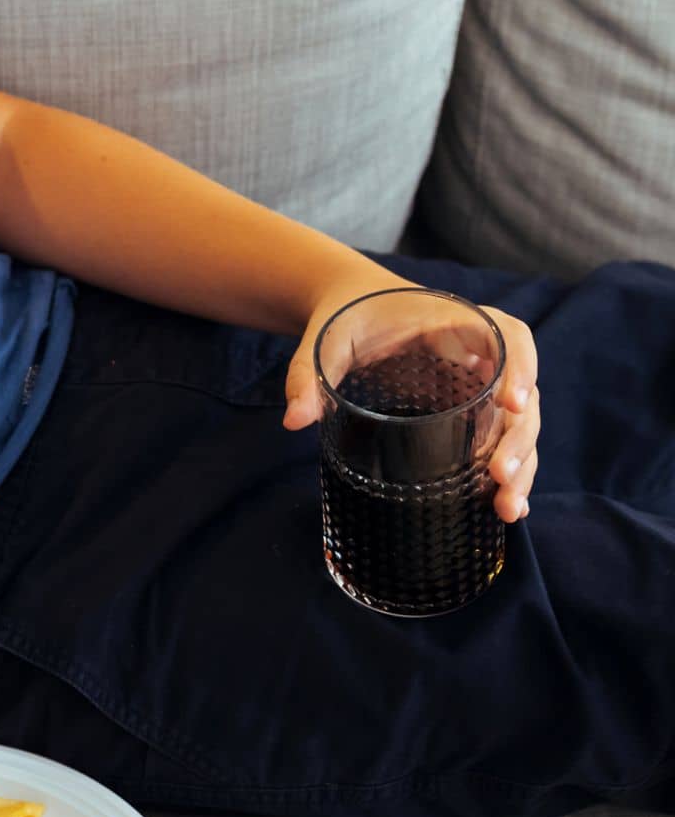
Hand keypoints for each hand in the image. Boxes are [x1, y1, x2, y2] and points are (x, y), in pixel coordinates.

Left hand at [281, 269, 540, 524]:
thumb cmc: (345, 316)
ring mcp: (477, 384)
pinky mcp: (469, 408)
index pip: (507, 335)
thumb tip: (294, 420)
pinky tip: (505, 508)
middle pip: (521, 393)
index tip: (513, 403)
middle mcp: (478, 353)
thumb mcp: (326, 339)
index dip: (520, 366)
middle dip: (518, 438)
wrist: (349, 307)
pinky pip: (497, 437)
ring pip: (517, 424)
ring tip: (507, 509)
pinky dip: (507, 470)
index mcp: (454, 321)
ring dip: (521, 465)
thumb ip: (308, 372)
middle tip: (500, 476)